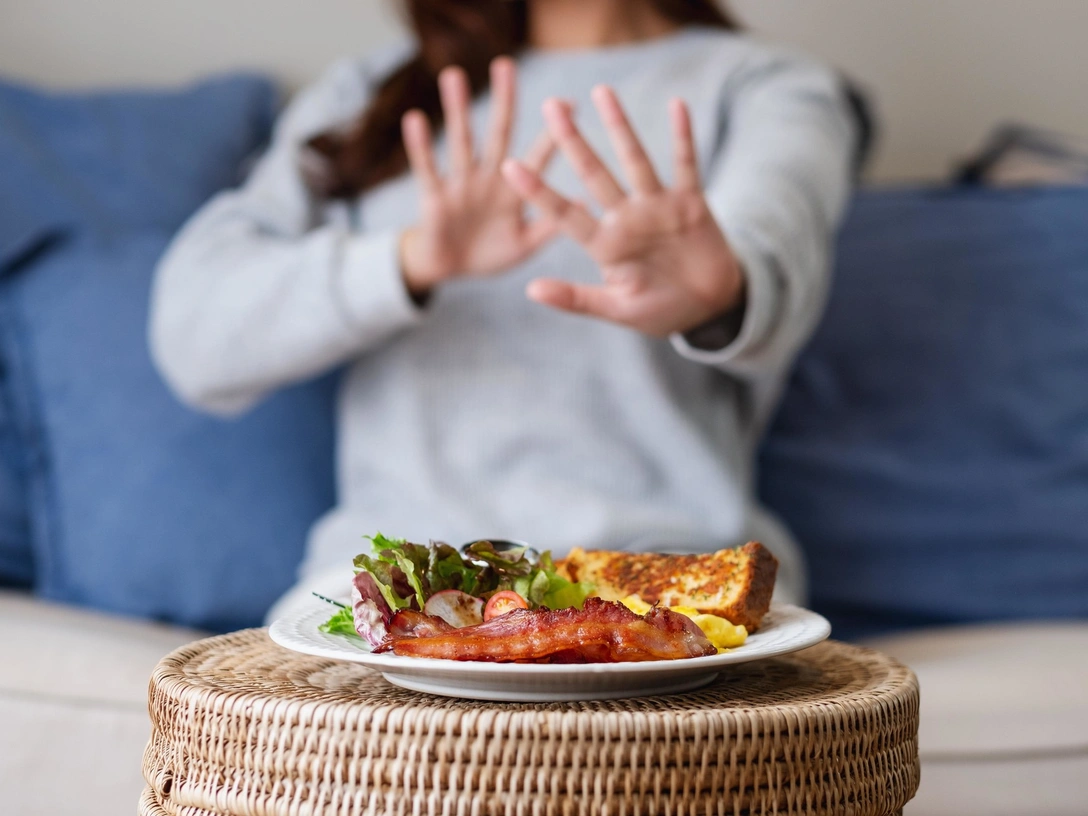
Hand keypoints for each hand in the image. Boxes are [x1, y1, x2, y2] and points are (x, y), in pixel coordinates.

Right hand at [399, 58, 556, 298]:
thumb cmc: (491, 254)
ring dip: (457, 110)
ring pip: (461, 141)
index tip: (570, 102)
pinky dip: (420, 146)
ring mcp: (461, 184)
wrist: (452, 269)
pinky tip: (415, 120)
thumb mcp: (525, 244)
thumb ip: (550, 227)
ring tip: (454, 76)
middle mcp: (489, 178)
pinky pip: (427, 169)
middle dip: (503, 101)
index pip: (538, 156)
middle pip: (498, 133)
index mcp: (514, 189)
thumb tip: (585, 203)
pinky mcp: (436, 197)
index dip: (554, 134)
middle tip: (506, 65)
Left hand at [501, 87, 744, 336]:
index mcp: (604, 245)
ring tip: (602, 91)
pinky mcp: (690, 203)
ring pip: (635, 159)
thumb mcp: (617, 310)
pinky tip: (677, 105)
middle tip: (550, 105)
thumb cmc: (659, 312)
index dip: (539, 192)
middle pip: (594, 174)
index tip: (509, 167)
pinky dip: (683, 136)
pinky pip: (685, 164)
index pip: (564, 214)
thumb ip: (576, 299)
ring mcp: (657, 207)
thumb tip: (530, 291)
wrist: (709, 308)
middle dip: (572, 142)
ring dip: (619, 127)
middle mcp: (626, 219)